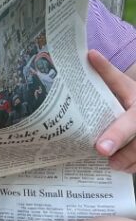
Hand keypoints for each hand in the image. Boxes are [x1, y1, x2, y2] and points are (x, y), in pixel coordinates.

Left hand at [89, 50, 135, 171]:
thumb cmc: (135, 98)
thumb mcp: (126, 85)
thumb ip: (108, 73)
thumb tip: (90, 54)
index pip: (130, 124)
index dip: (116, 136)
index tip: (100, 148)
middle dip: (123, 154)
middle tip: (105, 159)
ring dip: (127, 162)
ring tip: (111, 164)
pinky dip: (133, 167)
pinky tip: (121, 167)